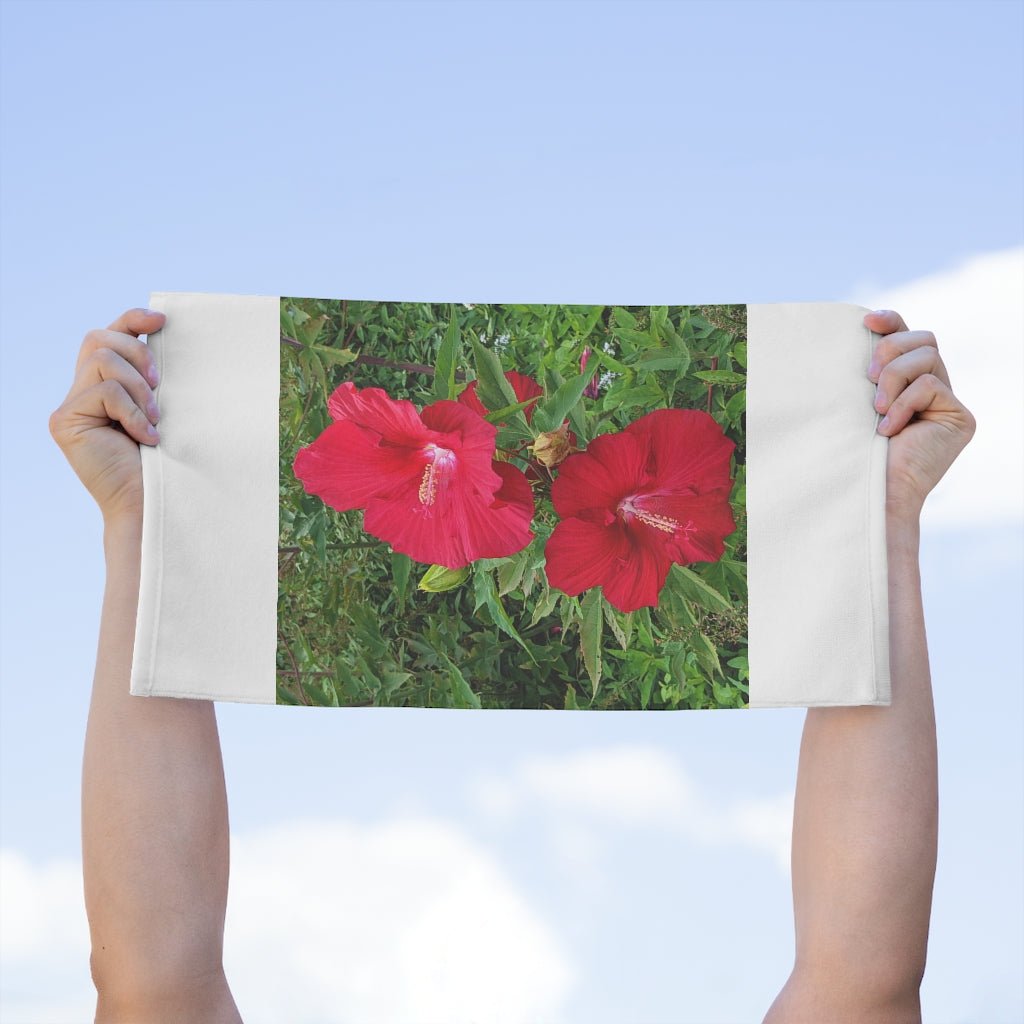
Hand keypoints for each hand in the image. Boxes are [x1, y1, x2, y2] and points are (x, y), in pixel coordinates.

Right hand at [49, 308, 164, 524]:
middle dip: (137, 353)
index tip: (162, 321)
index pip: (109, 336)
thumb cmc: (164, 460)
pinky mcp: (65, 421)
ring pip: (101, 360)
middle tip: (160, 387)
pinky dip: (132, 411)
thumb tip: (166, 336)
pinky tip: (145, 438)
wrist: (151, 502)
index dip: (132, 320)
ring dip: (137, 387)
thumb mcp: (161, 409)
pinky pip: (104, 392)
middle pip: (99, 338)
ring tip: (155, 419)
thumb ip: (152, 379)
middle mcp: (81, 391)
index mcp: (104, 385)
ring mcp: (70, 406)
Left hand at [864, 310, 975, 524]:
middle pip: (924, 339)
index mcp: (907, 383)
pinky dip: (904, 402)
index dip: (892, 322)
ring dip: (893, 378)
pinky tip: (890, 429)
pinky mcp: (960, 418)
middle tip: (867, 380)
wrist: (870, 493)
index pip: (908, 337)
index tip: (866, 321)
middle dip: (891, 351)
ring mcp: (949, 404)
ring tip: (876, 409)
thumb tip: (863, 328)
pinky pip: (931, 385)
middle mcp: (933, 390)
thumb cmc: (854, 451)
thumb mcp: (856, 401)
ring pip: (928, 356)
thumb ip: (869, 371)